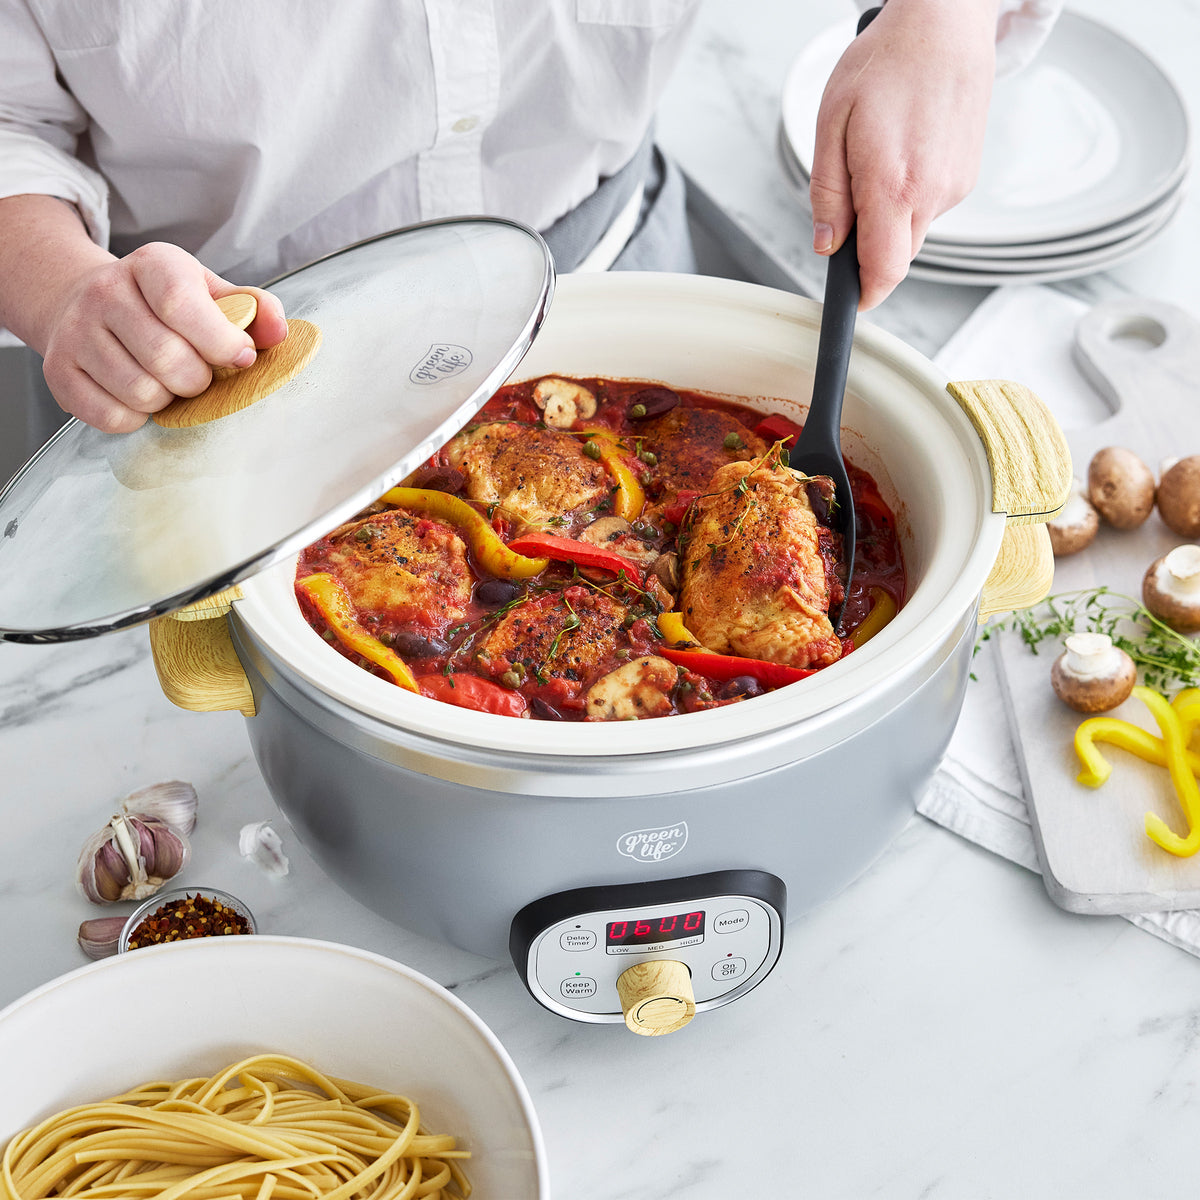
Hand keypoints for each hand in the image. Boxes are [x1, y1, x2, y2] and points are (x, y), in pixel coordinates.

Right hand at [41, 241, 288, 431]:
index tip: (241, 357)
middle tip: (198, 375)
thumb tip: (278, 331)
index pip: (180, 304)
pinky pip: (112, 416)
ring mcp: (75, 331)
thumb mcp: (210, 292)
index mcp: (152, 265)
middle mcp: (105, 291)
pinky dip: (137, 418)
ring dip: (168, 401)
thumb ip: (253, 309)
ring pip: (141, 393)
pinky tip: (139, 395)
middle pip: (166, 359)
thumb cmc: (164, 304)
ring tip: (167, 382)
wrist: (86, 302)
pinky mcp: (59, 372)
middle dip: (197, 380)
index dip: (220, 341)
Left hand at [808, 0, 998, 308]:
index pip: (883, 272)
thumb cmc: (886, 62)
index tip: (851, 302)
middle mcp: (933, 194)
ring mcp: (955, 186)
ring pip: (911, 231)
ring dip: (889, 213)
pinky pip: (929, 207)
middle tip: (852, 198)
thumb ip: (828, 194)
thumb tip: (828, 244)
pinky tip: (905, 150)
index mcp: (894, 186)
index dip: (864, 295)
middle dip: (869, 247)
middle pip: (896, 258)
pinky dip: (909, 194)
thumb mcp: (832, 124)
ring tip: (882, 154)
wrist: (946, 23)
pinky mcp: (968, 176)